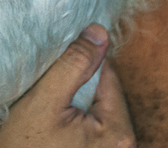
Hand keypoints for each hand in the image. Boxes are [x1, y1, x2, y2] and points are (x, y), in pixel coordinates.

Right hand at [0, 25, 135, 147]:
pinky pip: (91, 129)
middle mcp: (124, 147)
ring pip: (96, 111)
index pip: (108, 74)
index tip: (54, 76)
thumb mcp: (44, 100)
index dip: (79, 68)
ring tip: (49, 120)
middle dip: (78, 90)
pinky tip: (52, 132)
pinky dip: (73, 124)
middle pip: (105, 94)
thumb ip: (74, 64)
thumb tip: (99, 31)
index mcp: (119, 132)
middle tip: (48, 102)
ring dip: (74, 108)